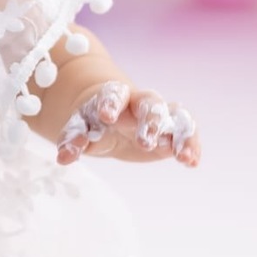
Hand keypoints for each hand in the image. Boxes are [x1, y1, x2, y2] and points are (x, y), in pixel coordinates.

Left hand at [56, 80, 199, 168]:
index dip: (110, 103)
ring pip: (175, 116)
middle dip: (150, 122)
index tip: (106, 116)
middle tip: (146, 142)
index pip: (114, 94)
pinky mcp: (171, 130)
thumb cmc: (92, 122)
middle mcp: (139, 102)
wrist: (109, 118)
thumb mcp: (80, 129)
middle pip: (151, 104)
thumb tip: (64, 158)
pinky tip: (192, 162)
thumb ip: (73, 140)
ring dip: (180, 135)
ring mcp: (159, 115)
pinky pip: (187, 132)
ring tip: (183, 157)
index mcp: (113, 96)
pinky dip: (191, 145)